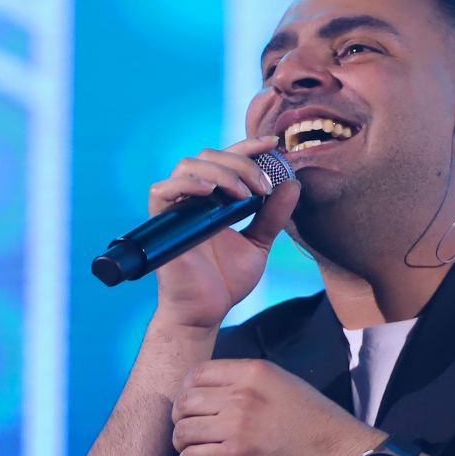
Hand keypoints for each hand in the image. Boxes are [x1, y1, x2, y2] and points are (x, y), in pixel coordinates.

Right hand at [147, 136, 300, 330]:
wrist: (206, 312)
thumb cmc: (227, 281)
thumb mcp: (259, 244)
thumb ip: (273, 216)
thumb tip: (293, 184)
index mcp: (216, 198)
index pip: (228, 159)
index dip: (249, 145)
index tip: (274, 143)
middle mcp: (194, 197)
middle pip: (210, 155)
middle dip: (241, 163)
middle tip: (262, 187)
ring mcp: (176, 208)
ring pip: (188, 165)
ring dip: (220, 172)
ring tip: (243, 194)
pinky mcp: (161, 222)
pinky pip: (162, 190)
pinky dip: (186, 184)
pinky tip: (211, 192)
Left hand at [171, 359, 383, 455]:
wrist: (334, 450)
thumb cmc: (312, 417)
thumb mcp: (282, 381)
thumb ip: (248, 380)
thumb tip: (215, 389)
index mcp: (252, 373)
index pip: (197, 374)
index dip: (186, 389)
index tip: (191, 403)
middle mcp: (240, 396)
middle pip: (185, 401)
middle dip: (181, 416)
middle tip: (189, 427)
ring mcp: (236, 427)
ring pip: (184, 430)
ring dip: (182, 440)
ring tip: (190, 446)